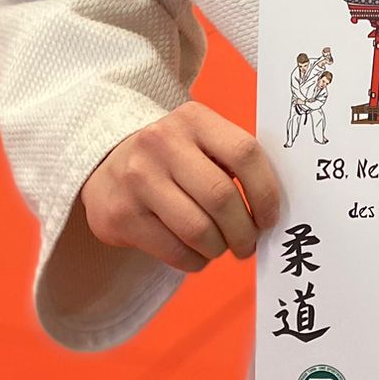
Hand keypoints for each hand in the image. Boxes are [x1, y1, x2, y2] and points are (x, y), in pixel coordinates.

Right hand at [81, 102, 278, 275]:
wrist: (105, 165)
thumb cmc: (173, 158)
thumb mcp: (200, 141)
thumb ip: (234, 162)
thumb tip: (273, 210)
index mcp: (194, 119)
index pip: (244, 153)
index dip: (266, 192)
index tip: (270, 218)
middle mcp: (162, 142)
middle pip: (221, 197)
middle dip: (243, 231)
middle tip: (248, 245)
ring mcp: (138, 178)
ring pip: (198, 229)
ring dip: (219, 248)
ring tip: (221, 247)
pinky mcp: (121, 215)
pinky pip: (174, 251)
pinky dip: (195, 261)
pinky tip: (196, 253)